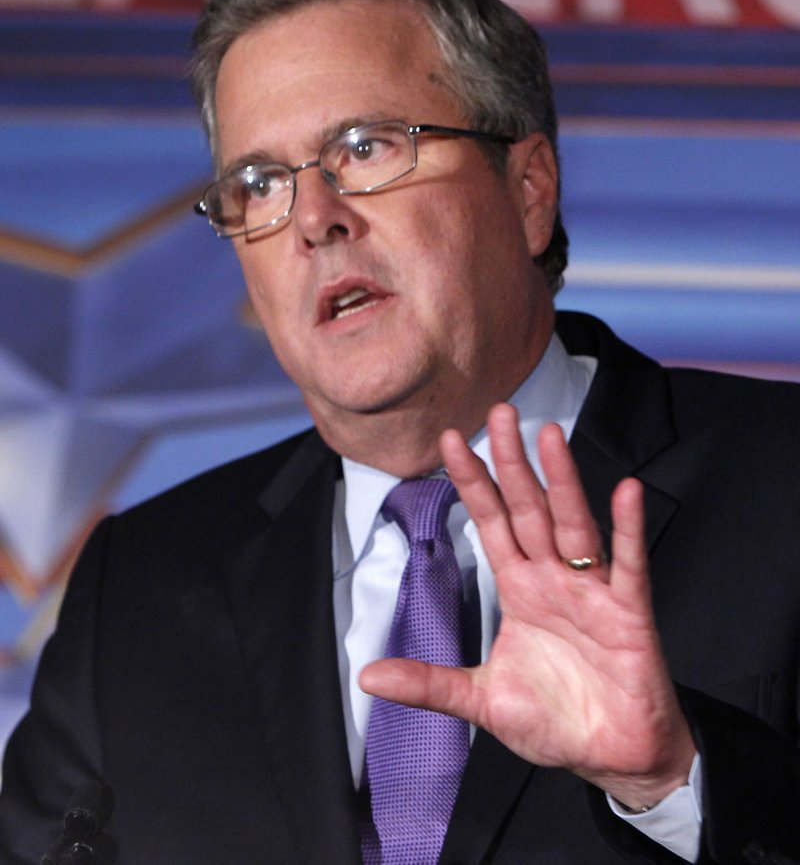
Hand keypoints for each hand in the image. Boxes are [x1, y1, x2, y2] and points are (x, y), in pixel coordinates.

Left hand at [360, 403, 695, 808]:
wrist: (612, 755)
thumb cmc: (555, 721)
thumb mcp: (481, 701)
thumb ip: (430, 683)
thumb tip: (368, 676)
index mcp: (520, 589)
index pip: (490, 522)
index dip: (472, 482)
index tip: (450, 440)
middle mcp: (553, 579)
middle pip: (528, 509)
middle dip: (511, 462)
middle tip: (499, 411)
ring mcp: (591, 591)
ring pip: (572, 523)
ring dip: (561, 480)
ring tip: (547, 435)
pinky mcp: (628, 614)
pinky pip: (628, 563)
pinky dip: (627, 528)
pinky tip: (624, 490)